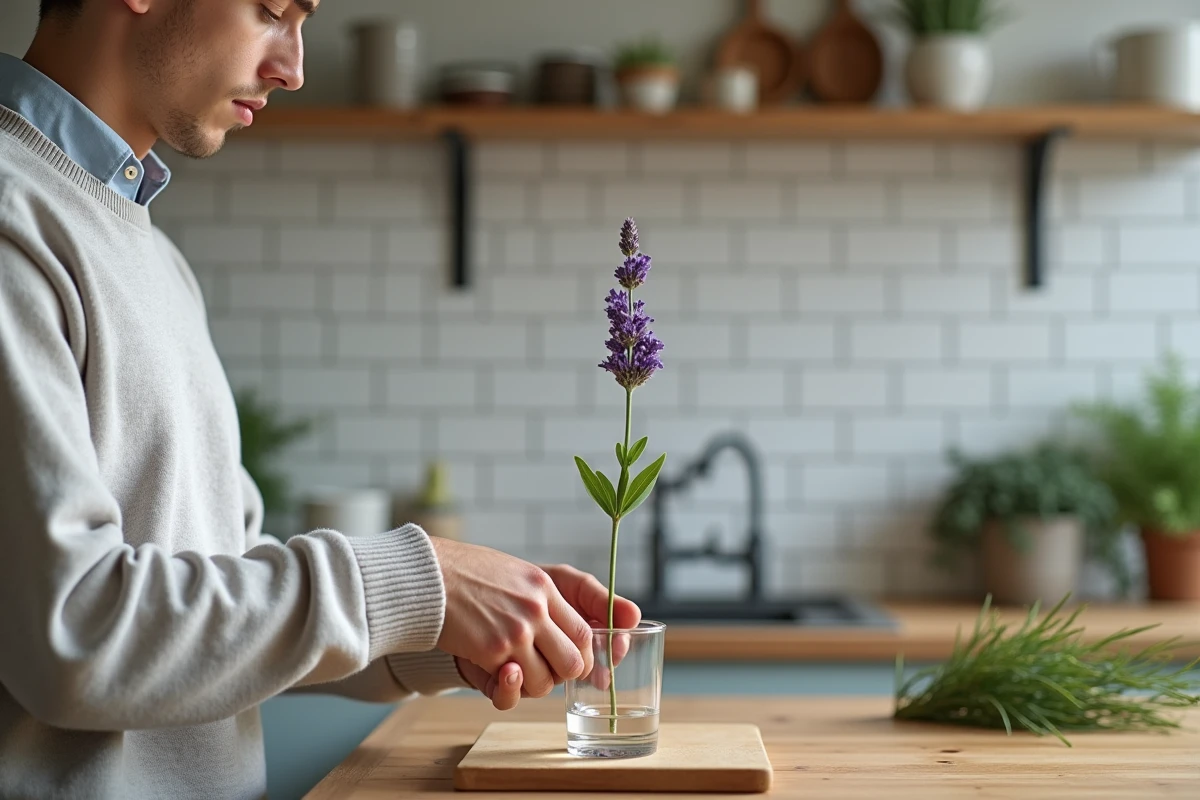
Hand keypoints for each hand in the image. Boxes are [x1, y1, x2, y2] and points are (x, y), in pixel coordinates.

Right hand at [451, 563, 642, 707]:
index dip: (581, 655)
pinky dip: (504, 684)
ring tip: (513, 670)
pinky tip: (491, 667)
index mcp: (544, 588)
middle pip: (574, 662)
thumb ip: (537, 598)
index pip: (583, 633)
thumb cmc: (464, 573)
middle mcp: (536, 610)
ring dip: (530, 684)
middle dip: (561, 675)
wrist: (427, 576)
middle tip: (544, 671)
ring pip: (544, 682)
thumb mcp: (513, 573)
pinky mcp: (492, 650)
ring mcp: (516, 631)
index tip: (567, 661)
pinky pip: (512, 684)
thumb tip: (555, 624)